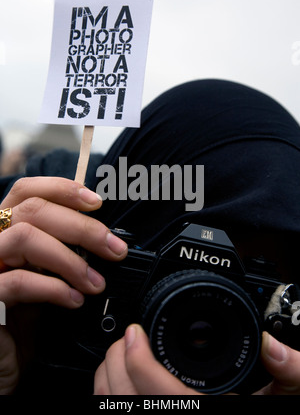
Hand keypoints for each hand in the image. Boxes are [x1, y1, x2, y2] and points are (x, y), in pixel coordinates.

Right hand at [0, 176, 127, 393]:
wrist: (4, 360)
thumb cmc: (25, 316)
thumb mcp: (45, 277)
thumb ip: (61, 251)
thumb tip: (103, 237)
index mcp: (5, 230)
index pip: (28, 191)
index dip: (62, 189)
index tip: (97, 203)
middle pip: (33, 210)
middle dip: (82, 228)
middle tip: (115, 250)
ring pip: (25, 237)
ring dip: (70, 259)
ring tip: (96, 283)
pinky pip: (18, 281)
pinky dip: (54, 288)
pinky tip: (74, 300)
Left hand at [94, 325, 299, 394]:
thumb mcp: (279, 403)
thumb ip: (286, 375)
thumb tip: (272, 344)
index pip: (161, 396)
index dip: (139, 360)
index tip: (134, 334)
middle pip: (124, 399)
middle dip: (117, 360)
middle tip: (128, 338)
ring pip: (109, 409)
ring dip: (107, 377)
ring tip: (119, 355)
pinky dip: (106, 396)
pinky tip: (117, 383)